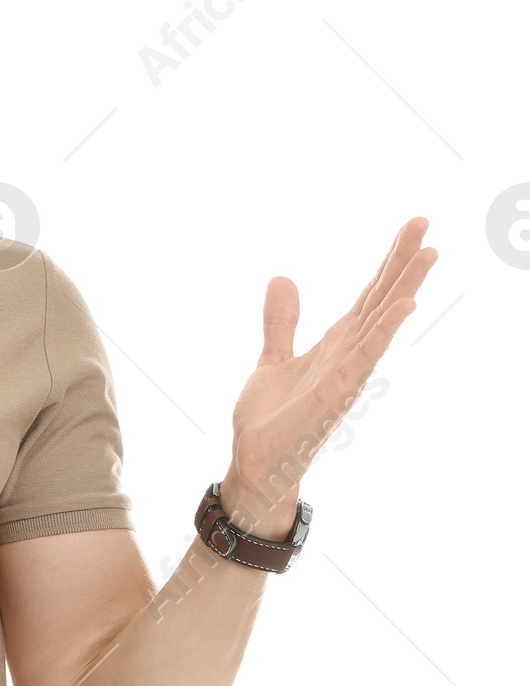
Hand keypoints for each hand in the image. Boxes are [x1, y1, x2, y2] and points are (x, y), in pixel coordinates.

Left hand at [220, 218, 437, 537]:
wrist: (256, 461)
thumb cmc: (271, 418)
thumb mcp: (273, 358)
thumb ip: (282, 322)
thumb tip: (283, 278)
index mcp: (337, 345)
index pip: (369, 296)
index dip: (389, 262)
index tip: (412, 227)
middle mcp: (349, 356)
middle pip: (381, 301)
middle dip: (402, 263)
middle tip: (424, 224)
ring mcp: (346, 374)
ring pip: (380, 324)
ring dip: (404, 289)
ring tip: (428, 253)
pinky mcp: (334, 394)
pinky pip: (363, 358)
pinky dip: (382, 332)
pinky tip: (402, 306)